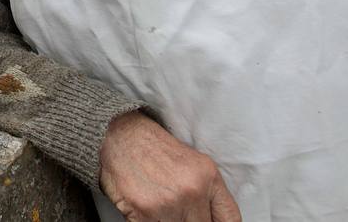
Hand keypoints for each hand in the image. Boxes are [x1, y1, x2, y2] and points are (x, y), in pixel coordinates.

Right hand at [100, 111, 241, 221]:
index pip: (230, 219)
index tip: (208, 221)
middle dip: (188, 220)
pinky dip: (148, 221)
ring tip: (159, 206)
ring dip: (167, 220)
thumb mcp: (192, 163)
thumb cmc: (152, 147)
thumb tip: (212, 219)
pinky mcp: (144, 211)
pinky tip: (144, 208)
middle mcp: (192, 191)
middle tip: (177, 211)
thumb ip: (208, 193)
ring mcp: (168, 203)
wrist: (117, 134)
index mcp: (208, 177)